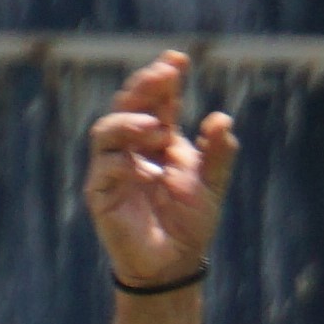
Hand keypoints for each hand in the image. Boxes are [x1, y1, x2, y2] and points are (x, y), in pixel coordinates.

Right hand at [83, 51, 232, 290]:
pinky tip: (143, 164)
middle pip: (129, 105)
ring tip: (157, 126)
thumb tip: (222, 118)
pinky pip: (104, 167)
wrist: (174, 264)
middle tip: (166, 74)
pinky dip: (121, 159)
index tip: (179, 59)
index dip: (164, 78)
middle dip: (145, 86)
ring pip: (108, 130)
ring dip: (130, 121)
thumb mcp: (212, 185)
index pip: (158, 101)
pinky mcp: (101, 191)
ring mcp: (113, 167)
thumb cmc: (190, 223)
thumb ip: (218, 153)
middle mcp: (133, 147)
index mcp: (159, 140)